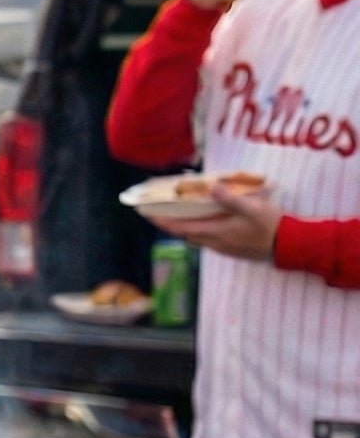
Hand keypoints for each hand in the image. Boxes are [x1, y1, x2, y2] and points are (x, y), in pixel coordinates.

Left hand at [144, 183, 281, 261]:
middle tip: (166, 209)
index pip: (180, 228)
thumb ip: (230, 199)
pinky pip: (211, 240)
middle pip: (186, 233)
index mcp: (215, 232)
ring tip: (186, 211)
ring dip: (189, 226)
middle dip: (173, 223)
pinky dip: (204, 229)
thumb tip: (211, 188)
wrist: (290, 246)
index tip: (147, 214)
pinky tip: (212, 219)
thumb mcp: (251, 208)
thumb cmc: (271, 225)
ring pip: (198, 237)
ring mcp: (224, 248)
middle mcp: (215, 243)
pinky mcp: (233, 249)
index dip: (162, 221)